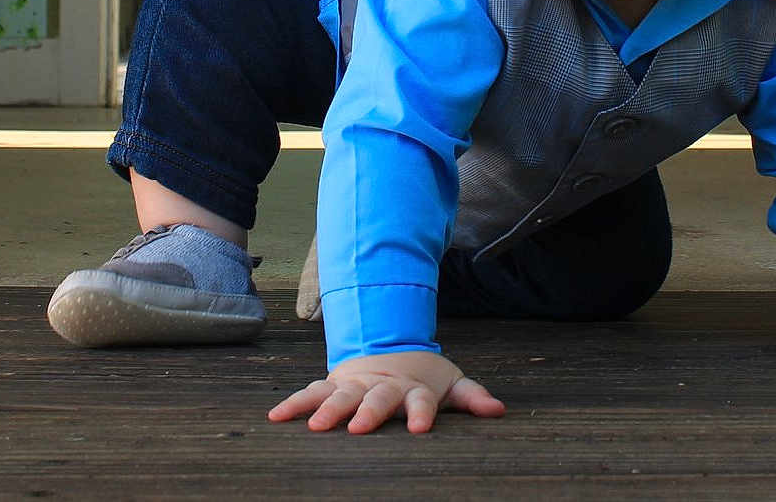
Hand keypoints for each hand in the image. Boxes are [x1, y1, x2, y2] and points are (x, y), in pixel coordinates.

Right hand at [266, 349, 505, 433]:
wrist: (390, 347)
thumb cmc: (422, 377)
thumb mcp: (451, 383)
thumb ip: (472, 397)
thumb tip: (500, 410)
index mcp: (414, 389)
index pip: (421, 402)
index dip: (421, 413)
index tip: (419, 429)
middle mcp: (383, 385)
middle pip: (377, 399)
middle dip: (367, 412)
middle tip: (357, 429)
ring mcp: (356, 383)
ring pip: (340, 394)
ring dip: (328, 409)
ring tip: (314, 427)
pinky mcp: (334, 383)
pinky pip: (311, 392)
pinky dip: (294, 403)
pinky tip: (275, 417)